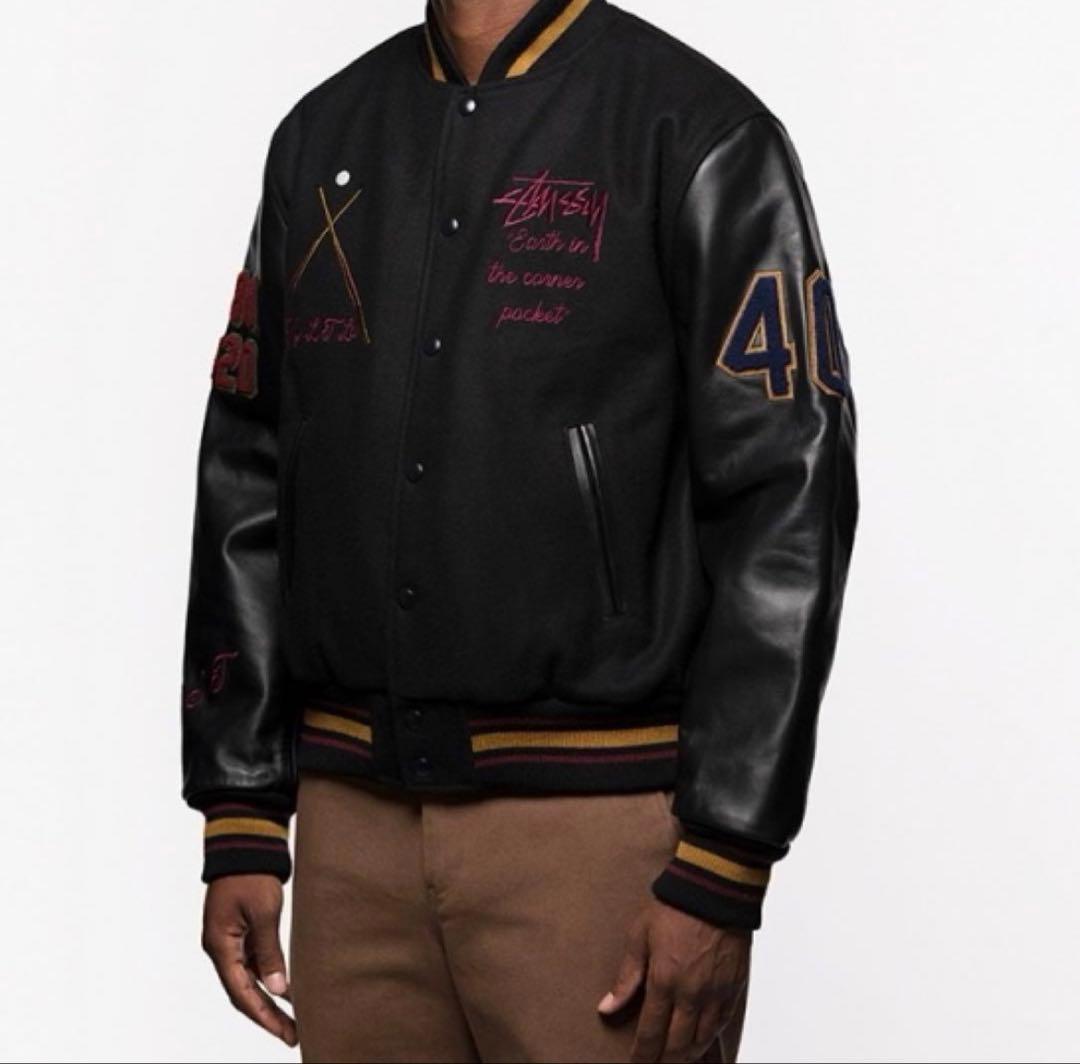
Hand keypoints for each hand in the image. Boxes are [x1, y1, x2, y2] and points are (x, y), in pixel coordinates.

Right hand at [202, 874, 297, 1047]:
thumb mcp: (264, 912)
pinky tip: (286, 988)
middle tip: (293, 1034)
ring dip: (268, 999)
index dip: (264, 1016)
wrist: (244, 844)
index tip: (286, 1033)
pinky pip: (251, 964)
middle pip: (243, 992)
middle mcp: (220, 948)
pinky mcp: (239, 932)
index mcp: (220, 945)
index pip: (241, 993)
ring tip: (294, 1018)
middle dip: (267, 1015)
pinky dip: (268, 979)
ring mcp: (228, 941)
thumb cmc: (251, 874)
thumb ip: (269, 952)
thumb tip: (278, 989)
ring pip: (247, 980)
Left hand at [598, 898, 749, 1062]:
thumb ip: (626, 976)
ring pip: (702, 1040)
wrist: (714, 889)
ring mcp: (715, 993)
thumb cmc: (674, 907)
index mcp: (665, 981)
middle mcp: (692, 994)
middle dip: (665, 1061)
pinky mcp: (733, 987)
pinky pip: (722, 1024)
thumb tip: (607, 1007)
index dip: (643, 1055)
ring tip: (676, 1059)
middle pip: (678, 1046)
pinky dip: (710, 1038)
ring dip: (688, 1055)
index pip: (651, 1033)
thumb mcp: (639, 936)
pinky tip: (701, 1041)